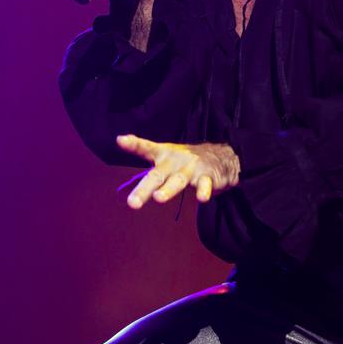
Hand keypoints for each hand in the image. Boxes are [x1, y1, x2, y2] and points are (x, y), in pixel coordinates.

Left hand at [116, 135, 239, 207]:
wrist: (222, 157)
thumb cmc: (187, 161)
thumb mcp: (167, 160)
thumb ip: (152, 173)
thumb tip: (130, 192)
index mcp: (164, 154)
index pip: (146, 148)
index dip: (134, 144)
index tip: (120, 140)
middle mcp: (175, 160)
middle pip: (157, 175)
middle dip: (144, 189)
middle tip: (132, 203)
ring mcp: (192, 168)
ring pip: (178, 180)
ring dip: (168, 189)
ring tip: (158, 198)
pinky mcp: (208, 176)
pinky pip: (205, 184)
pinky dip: (203, 191)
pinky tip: (202, 198)